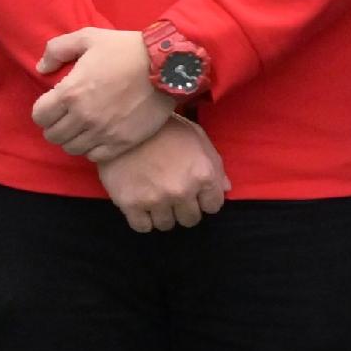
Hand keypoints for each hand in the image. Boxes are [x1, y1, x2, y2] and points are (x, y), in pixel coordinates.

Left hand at [34, 27, 172, 160]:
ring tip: (82, 127)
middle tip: (66, 117)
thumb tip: (41, 68)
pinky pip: (95, 156)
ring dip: (73, 138)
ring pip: (72, 148)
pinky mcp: (122, 142)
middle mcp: (84, 117)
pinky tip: (98, 136)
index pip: (39, 116)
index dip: (43, 110)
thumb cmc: (126, 48)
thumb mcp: (88, 37)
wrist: (167, 65)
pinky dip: (92, 149)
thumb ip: (57, 50)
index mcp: (71, 92)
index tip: (52, 105)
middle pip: (53, 135)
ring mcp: (103, 132)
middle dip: (55, 125)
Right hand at [96, 117, 226, 232]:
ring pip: (166, 225)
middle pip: (190, 219)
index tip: (194, 192)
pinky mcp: (131, 203)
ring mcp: (156, 199)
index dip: (204, 199)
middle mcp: (182, 191)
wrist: (125, 124)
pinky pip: (142, 227)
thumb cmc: (165, 128)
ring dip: (163, 214)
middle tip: (173, 195)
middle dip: (184, 209)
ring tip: (155, 198)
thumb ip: (215, 165)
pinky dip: (143, 219)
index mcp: (203, 174)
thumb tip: (225, 189)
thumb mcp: (197, 138)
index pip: (213, 206)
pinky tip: (141, 205)